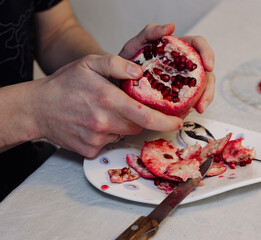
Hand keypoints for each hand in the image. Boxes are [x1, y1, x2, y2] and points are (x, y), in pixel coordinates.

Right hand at [33, 54, 182, 157]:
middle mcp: (103, 122)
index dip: (165, 121)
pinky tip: (94, 123)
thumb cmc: (63, 84)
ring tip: (105, 111)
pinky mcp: (90, 150)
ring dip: (123, 124)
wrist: (37, 109)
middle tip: (127, 105)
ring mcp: (96, 139)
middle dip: (140, 117)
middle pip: (138, 125)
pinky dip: (108, 134)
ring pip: (124, 134)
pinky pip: (110, 143)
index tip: (177, 122)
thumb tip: (140, 73)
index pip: (145, 116)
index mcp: (107, 100)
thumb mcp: (89, 63)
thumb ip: (116, 64)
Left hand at [119, 24, 214, 113]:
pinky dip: (193, 106)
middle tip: (203, 97)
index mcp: (177, 48)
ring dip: (204, 98)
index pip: (199, 45)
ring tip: (198, 108)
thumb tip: (170, 27)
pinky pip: (190, 100)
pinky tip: (189, 111)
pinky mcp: (177, 95)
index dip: (207, 54)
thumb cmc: (127, 60)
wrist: (116, 80)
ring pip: (201, 88)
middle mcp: (182, 64)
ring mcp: (181, 80)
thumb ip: (150, 32)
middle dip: (209, 86)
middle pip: (205, 71)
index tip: (208, 66)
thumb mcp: (136, 44)